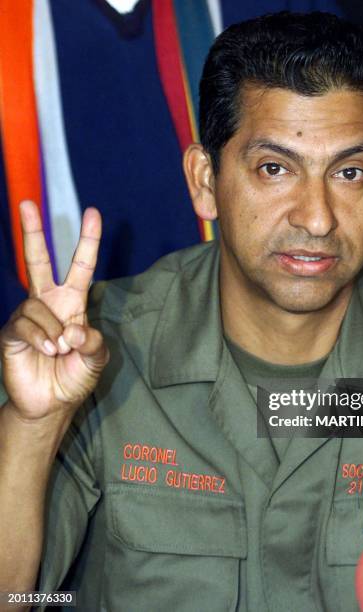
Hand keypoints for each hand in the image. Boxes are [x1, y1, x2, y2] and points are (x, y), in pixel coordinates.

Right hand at [0, 201, 108, 420]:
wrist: (52, 403)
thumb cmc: (75, 376)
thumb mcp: (96, 358)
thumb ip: (94, 342)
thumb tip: (73, 329)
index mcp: (73, 302)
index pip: (81, 265)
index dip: (87, 241)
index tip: (93, 213)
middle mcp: (49, 303)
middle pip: (39, 260)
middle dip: (33, 232)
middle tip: (28, 203)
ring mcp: (28, 315)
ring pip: (37, 306)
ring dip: (54, 331)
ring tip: (59, 350)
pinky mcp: (11, 332)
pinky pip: (24, 324)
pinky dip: (40, 338)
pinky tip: (47, 350)